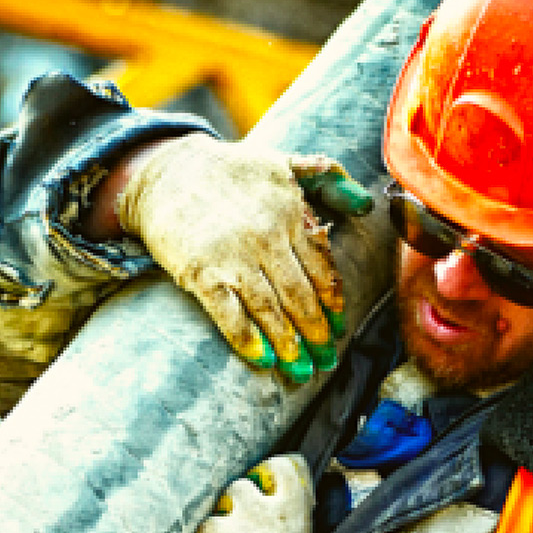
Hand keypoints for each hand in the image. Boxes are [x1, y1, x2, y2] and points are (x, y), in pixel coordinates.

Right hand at [116, 134, 372, 381]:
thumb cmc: (229, 171)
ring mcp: (233, 256)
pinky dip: (247, 340)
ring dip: (289, 345)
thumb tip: (366, 205)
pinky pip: (229, 314)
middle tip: (326, 360)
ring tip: (301, 370)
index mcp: (290, 213)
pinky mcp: (201, 273)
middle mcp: (266, 236)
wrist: (166, 171)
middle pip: (300, 296)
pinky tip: (263, 359)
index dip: (332, 304)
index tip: (339, 329)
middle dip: (317, 334)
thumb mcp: (282, 162)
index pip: (321, 269)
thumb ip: (328, 178)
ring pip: (270, 310)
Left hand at [188, 453, 313, 532]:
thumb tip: (280, 496)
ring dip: (223, 520)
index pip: (288, 466)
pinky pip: (207, 526)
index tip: (265, 489)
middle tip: (242, 531)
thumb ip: (291, 523)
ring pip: (228, 496)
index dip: (271, 474)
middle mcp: (278, 512)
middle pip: (254, 476)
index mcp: (301, 517)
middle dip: (242, 498)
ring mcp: (249, 521)